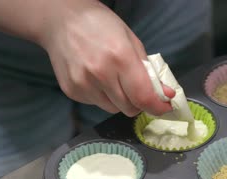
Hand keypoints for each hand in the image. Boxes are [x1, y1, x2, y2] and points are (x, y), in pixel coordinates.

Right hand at [38, 0, 174, 115]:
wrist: (61, 20)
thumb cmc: (101, 25)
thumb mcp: (131, 41)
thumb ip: (149, 70)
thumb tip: (165, 94)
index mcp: (120, 57)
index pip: (143, 97)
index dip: (157, 107)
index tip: (165, 107)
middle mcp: (100, 74)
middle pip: (129, 108)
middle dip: (139, 103)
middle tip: (139, 91)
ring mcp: (83, 84)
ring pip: (113, 109)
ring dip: (120, 101)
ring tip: (114, 80)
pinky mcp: (72, 91)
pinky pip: (97, 104)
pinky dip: (103, 97)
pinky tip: (97, 79)